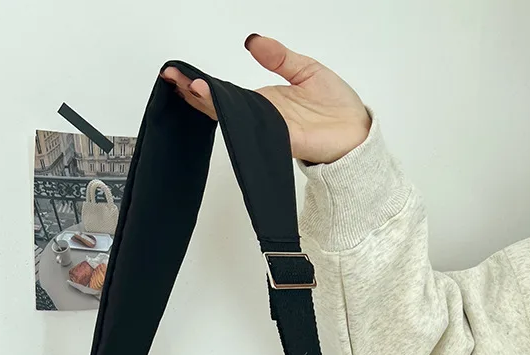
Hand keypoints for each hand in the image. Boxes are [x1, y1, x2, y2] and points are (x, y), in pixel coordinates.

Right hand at [161, 36, 370, 164]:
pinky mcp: (282, 137)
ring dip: (209, 102)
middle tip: (172, 78)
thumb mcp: (305, 69)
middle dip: (195, 91)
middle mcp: (262, 116)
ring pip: (232, 116)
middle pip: (221, 103)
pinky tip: (222, 105)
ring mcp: (269, 128)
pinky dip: (237, 117)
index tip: (182, 73)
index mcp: (264, 101)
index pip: (226, 91)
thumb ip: (278, 56)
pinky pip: (254, 126)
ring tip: (189, 87)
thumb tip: (252, 41)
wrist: (357, 133)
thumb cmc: (337, 107)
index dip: (204, 82)